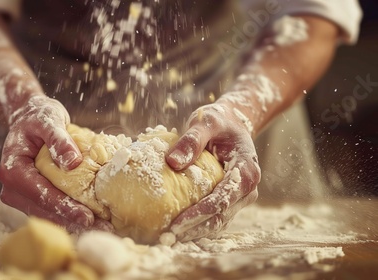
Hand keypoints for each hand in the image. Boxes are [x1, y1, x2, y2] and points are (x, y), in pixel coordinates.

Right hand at [0, 95, 112, 232]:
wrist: (28, 117)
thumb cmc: (38, 116)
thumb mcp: (49, 119)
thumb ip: (59, 139)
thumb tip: (73, 163)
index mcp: (12, 169)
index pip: (40, 193)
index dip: (64, 206)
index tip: (87, 216)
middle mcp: (12, 187)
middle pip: (44, 210)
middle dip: (73, 220)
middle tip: (103, 229)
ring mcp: (21, 195)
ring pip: (48, 215)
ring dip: (74, 222)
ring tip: (102, 228)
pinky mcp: (31, 197)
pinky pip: (51, 210)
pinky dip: (70, 215)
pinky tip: (93, 220)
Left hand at [166, 103, 259, 241]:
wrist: (233, 123)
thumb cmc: (219, 122)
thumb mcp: (206, 121)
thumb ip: (192, 139)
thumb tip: (172, 162)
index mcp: (246, 171)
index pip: (222, 199)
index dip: (199, 214)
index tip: (176, 224)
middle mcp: (247, 188)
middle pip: (220, 216)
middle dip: (194, 229)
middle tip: (167, 237)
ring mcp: (240, 197)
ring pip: (219, 222)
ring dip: (195, 232)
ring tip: (169, 238)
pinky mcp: (231, 201)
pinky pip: (215, 218)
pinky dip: (198, 226)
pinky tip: (178, 230)